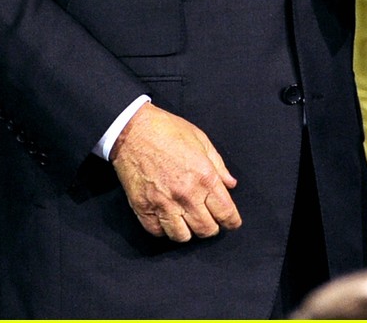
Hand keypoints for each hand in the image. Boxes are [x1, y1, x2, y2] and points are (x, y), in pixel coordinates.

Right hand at [110, 102, 241, 241]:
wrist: (133, 130)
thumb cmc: (169, 131)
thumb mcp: (201, 141)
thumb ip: (218, 165)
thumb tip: (231, 184)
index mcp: (204, 176)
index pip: (225, 211)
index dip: (232, 221)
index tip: (233, 223)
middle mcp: (186, 194)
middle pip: (206, 229)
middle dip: (212, 228)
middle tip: (210, 220)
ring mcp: (163, 204)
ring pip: (182, 237)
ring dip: (189, 232)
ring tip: (189, 221)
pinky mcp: (143, 209)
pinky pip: (158, 232)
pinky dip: (165, 230)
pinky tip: (168, 219)